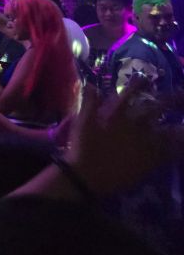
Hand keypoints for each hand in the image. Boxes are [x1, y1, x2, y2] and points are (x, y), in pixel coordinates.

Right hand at [66, 79, 177, 195]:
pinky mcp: (152, 160)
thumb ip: (89, 102)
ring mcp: (146, 143)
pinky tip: (182, 146)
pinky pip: (172, 153)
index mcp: (117, 115)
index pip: (130, 94)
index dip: (139, 85)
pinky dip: (179, 148)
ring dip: (180, 126)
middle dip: (171, 100)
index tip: (146, 77)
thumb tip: (92, 85)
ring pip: (170, 131)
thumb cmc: (83, 148)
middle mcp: (136, 126)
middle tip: (182, 95)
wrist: (89, 177)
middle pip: (157, 109)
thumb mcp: (82, 122)